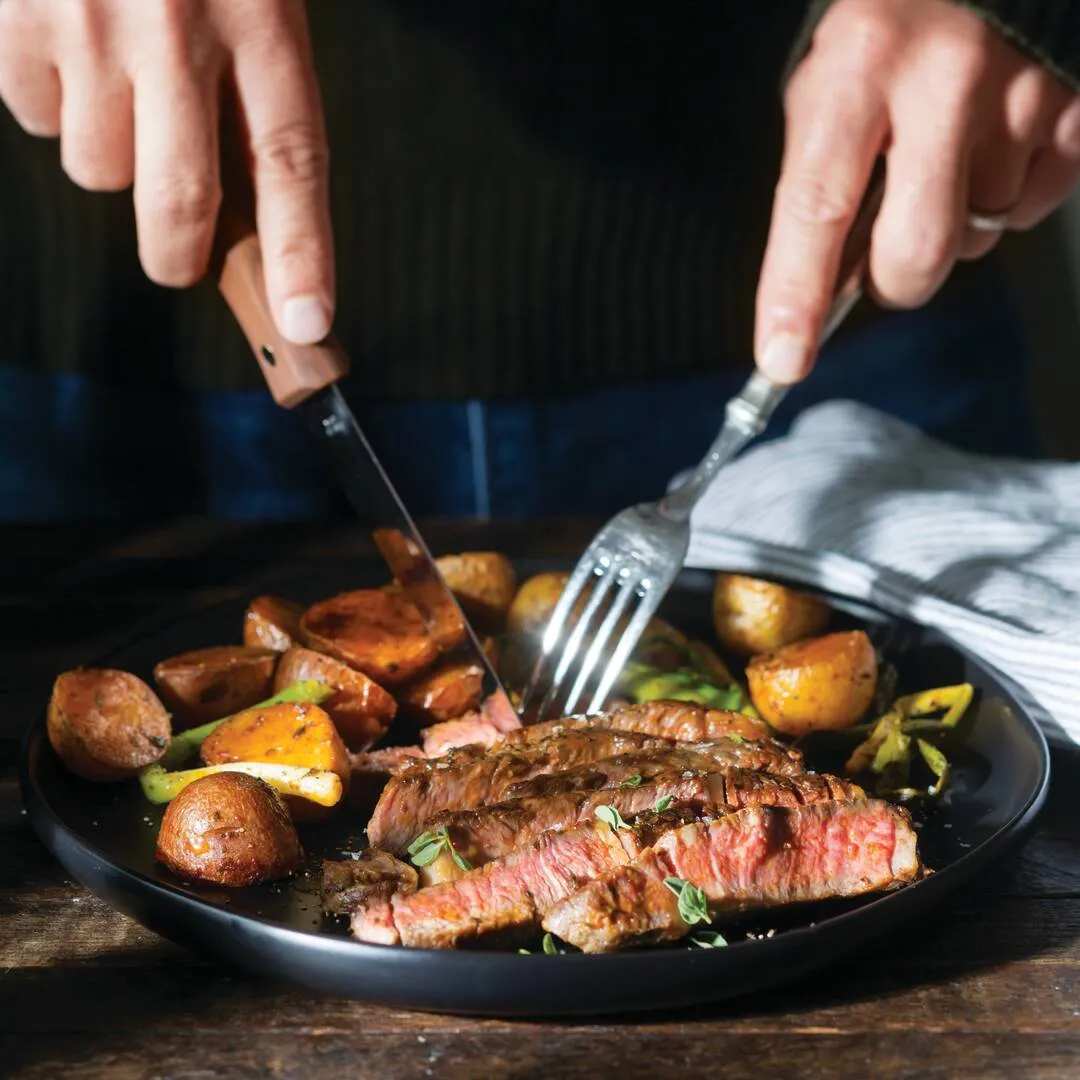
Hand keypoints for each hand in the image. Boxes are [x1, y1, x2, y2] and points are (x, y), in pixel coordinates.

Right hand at [0, 0, 332, 344]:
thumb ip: (256, 79)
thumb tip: (249, 205)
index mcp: (259, 14)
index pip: (290, 159)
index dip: (301, 253)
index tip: (308, 325)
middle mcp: (174, 25)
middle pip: (178, 202)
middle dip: (177, 255)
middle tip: (177, 258)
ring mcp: (84, 21)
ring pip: (98, 169)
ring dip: (109, 151)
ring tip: (117, 79)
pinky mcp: (12, 16)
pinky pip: (32, 116)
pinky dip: (50, 102)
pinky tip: (66, 43)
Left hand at [755, 0, 1079, 383]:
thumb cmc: (890, 31)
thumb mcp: (831, 83)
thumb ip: (826, 180)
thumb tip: (831, 286)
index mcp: (858, 67)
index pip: (816, 206)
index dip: (796, 294)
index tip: (783, 358)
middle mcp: (943, 79)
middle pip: (917, 251)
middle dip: (895, 281)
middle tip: (887, 257)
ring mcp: (1021, 93)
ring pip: (979, 236)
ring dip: (956, 226)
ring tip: (947, 157)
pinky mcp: (1076, 109)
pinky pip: (1032, 208)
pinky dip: (1007, 197)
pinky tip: (992, 146)